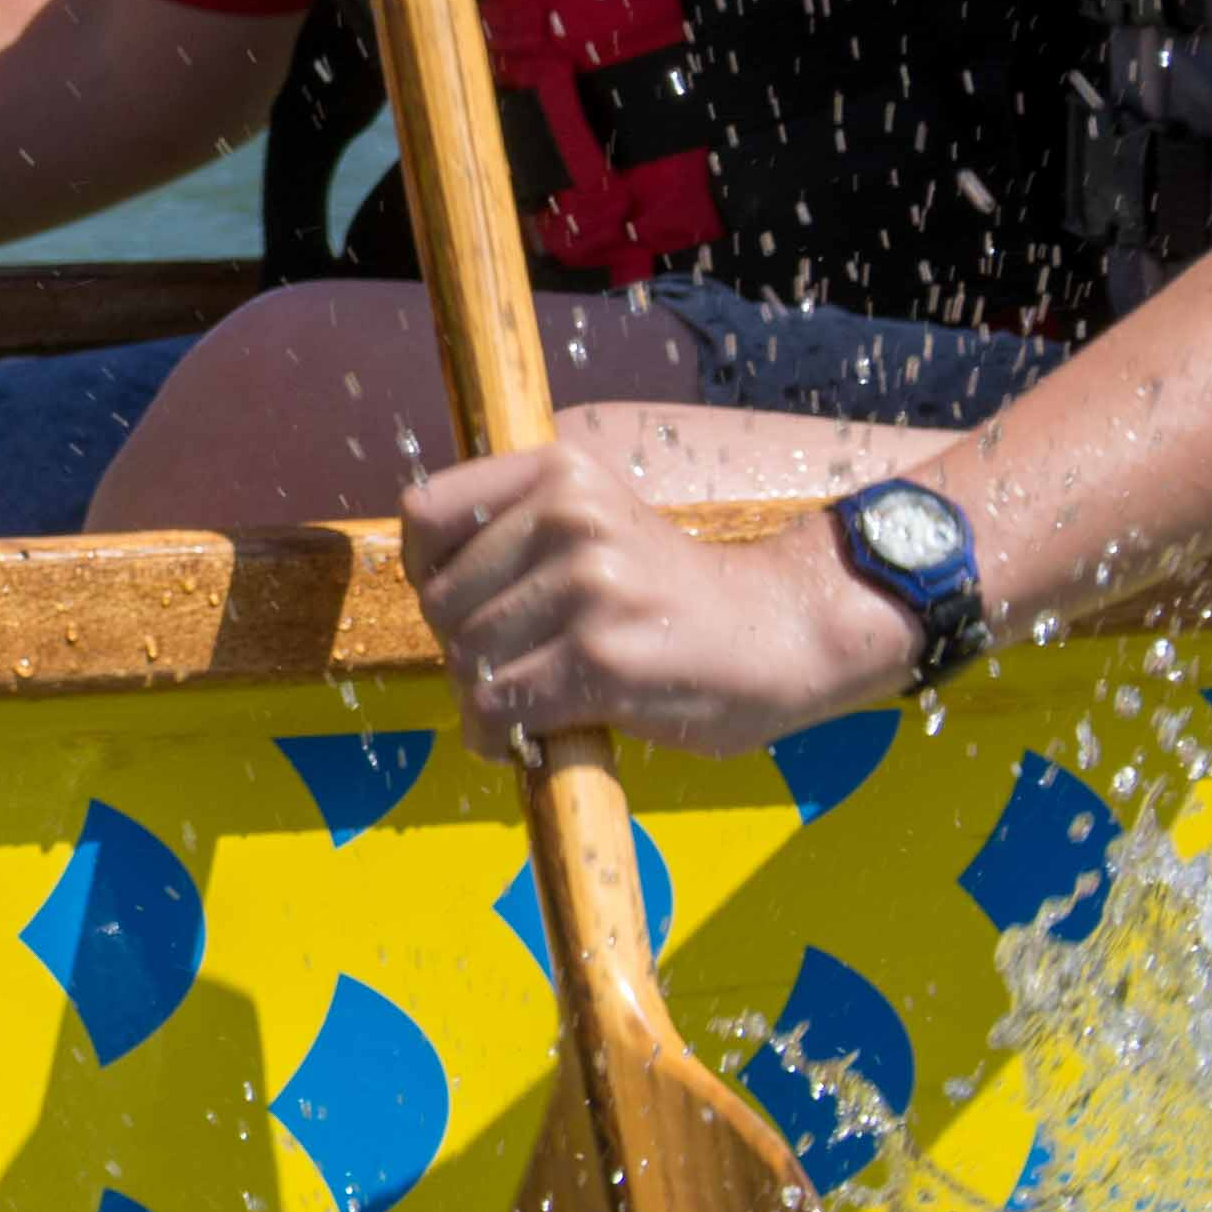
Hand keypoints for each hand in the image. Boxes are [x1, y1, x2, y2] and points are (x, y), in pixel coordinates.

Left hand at [401, 438, 918, 760]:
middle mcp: (570, 517)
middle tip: (513, 668)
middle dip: (461, 647)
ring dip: (483, 696)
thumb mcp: (596, 521)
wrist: (785, 631)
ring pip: (466, 657)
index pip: (426, 513)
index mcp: (561, 472)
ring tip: (531, 701)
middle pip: (441, 600)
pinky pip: (498, 706)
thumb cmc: (675, 591)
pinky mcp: (602, 660)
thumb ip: (519, 533)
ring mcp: (588, 587)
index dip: (428, 572)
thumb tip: (427, 590)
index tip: (462, 604)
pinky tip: (530, 739)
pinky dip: (496, 735)